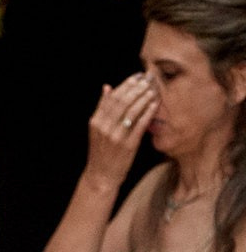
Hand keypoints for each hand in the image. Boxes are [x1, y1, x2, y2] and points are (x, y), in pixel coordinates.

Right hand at [83, 73, 157, 187]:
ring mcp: (116, 136)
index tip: (137, 76)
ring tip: (153, 89)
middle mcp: (104, 127)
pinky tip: (155, 104)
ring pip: (131, 111)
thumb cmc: (101, 152)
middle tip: (148, 79)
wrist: (101, 175)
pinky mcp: (128, 145)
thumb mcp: (96, 129)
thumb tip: (107, 88)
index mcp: (95, 121)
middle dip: (136, 88)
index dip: (125, 85)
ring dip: (144, 98)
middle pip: (122, 102)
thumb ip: (102, 109)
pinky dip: (148, 113)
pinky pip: (140, 125)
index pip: (112, 98)